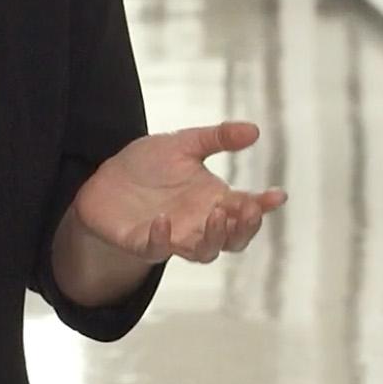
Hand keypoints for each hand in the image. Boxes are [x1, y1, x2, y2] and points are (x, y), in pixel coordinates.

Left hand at [71, 121, 286, 263]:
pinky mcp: (142, 243)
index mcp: (213, 200)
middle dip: (244, 228)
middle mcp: (198, 224)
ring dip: (214, 238)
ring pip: (204, 253)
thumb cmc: (149, 165)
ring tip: (216, 214)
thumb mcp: (184, 144)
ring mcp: (173, 237)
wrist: (105, 181)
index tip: (277, 195)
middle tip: (247, 208)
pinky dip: (162, 239)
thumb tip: (255, 130)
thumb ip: (217, 138)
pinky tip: (163, 221)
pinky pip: (156, 250)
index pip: (245, 208)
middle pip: (233, 240)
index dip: (263, 206)